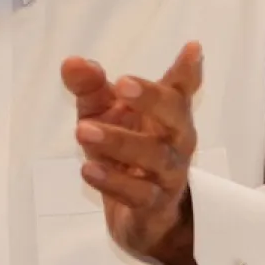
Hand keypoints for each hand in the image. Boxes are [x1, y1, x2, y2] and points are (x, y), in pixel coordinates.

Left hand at [60, 41, 203, 264]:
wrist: (140, 217)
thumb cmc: (126, 152)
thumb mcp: (102, 114)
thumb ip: (90, 87)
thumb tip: (72, 62)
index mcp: (167, 114)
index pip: (179, 89)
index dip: (188, 70)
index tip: (192, 47)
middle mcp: (175, 140)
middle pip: (175, 116)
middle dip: (151, 98)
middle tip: (121, 84)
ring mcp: (168, 174)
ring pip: (154, 156)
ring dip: (118, 141)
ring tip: (83, 129)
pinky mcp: (153, 206)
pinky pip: (138, 193)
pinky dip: (113, 181)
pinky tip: (88, 169)